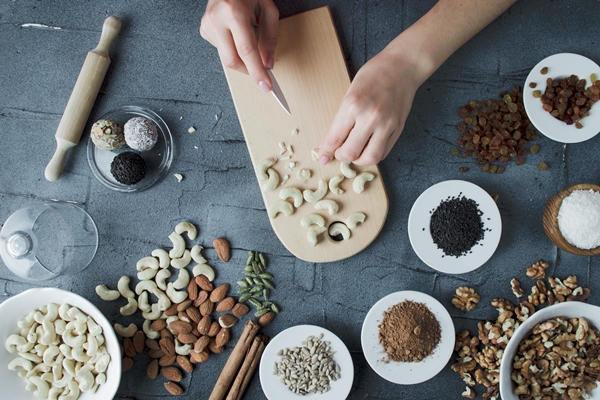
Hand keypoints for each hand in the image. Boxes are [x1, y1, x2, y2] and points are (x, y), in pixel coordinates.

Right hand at [200, 0, 278, 92]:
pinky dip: (232, 47)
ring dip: (241, 55)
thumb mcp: (268, 9)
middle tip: (261, 72)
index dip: (257, 71)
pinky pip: (221, 49)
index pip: (247, 51)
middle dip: (248, 70)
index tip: (265, 86)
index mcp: (234, 12)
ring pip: (226, 56)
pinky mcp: (203, 29)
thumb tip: (267, 63)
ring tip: (246, 35)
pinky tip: (235, 33)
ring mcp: (207, 24)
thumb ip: (270, 38)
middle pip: (232, 60)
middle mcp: (217, 19)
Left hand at [318, 48, 420, 165]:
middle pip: (350, 153)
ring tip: (355, 151)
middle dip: (341, 156)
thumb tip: (331, 142)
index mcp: (352, 105)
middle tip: (340, 151)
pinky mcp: (398, 129)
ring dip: (359, 160)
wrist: (402, 67)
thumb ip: (341, 119)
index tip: (323, 157)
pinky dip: (373, 154)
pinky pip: (383, 152)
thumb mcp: (350, 93)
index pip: (335, 138)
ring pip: (369, 158)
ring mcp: (386, 124)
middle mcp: (370, 117)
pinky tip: (368, 147)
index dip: (326, 152)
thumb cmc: (374, 74)